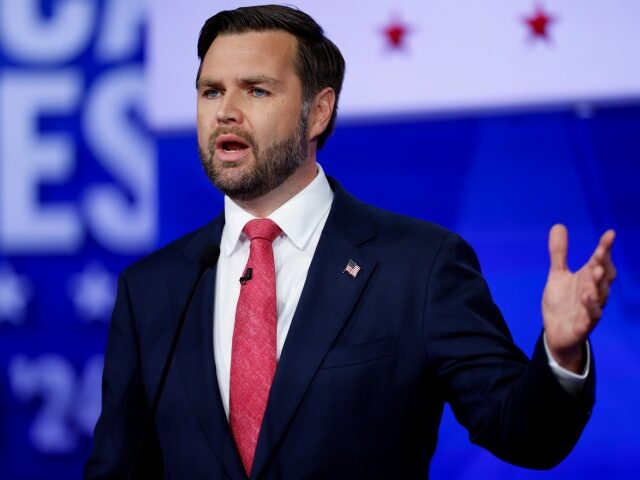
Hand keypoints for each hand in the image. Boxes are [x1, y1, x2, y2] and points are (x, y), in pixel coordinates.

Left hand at [542, 224, 615, 371]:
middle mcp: (593, 291)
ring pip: (599, 296)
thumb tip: (559, 225)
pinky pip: (590, 318)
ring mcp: (590, 309)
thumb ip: (559, 253)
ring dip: (598, 285)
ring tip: (595, 273)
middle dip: (604, 265)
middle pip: (603, 277)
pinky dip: (591, 309)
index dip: (605, 248)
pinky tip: (587, 299)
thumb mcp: (557, 275)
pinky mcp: (583, 325)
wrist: (557, 332)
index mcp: (588, 278)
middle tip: (600, 254)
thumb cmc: (562, 301)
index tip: (610, 234)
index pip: (599, 260)